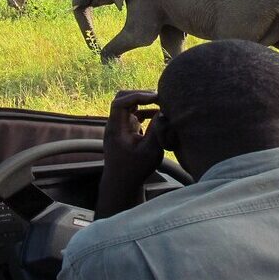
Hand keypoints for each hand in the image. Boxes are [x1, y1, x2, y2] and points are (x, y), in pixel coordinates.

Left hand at [95, 90, 163, 218]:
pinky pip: (133, 114)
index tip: (155, 99)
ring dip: (144, 103)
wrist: (122, 184)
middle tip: (159, 98)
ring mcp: (119, 127)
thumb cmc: (135, 170)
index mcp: (116, 128)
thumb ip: (157, 131)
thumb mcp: (150, 151)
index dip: (137, 96)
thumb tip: (164, 112)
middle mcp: (115, 125)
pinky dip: (145, 112)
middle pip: (122, 98)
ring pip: (128, 105)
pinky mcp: (125, 131)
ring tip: (162, 104)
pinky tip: (158, 115)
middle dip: (141, 95)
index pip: (120, 102)